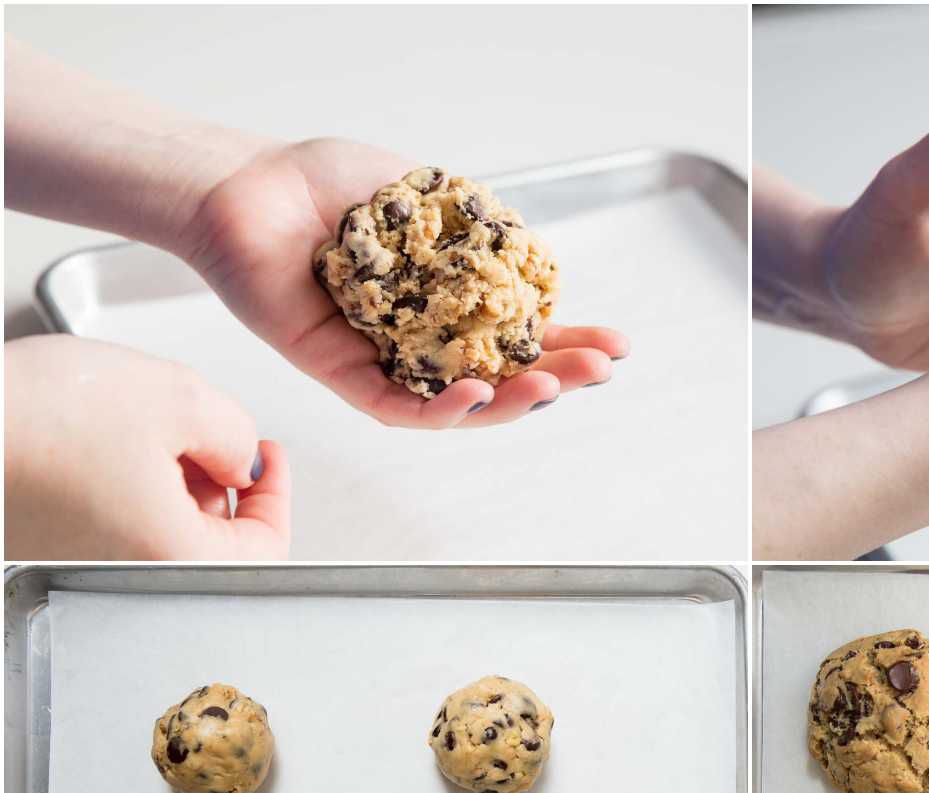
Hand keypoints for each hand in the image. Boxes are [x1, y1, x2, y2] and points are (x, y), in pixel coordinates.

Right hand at [4, 336, 290, 559]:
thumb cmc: (33, 412)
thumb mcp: (176, 398)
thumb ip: (236, 435)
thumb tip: (243, 460)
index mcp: (171, 556)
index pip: (264, 548)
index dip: (276, 495)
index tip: (269, 456)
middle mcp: (124, 579)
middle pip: (211, 545)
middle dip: (220, 485)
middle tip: (209, 436)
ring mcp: (80, 568)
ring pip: (160, 534)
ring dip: (172, 483)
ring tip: (146, 429)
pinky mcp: (46, 550)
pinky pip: (110, 529)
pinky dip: (125, 490)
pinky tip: (106, 445)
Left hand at [181, 138, 628, 428]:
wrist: (248, 186)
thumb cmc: (322, 182)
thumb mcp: (422, 190)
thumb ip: (474, 224)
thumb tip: (530, 252)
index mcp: (447, 298)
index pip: (519, 330)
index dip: (569, 339)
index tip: (615, 342)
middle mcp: (422, 337)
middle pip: (502, 374)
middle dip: (558, 375)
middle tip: (601, 371)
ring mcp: (386, 360)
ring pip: (459, 403)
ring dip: (512, 402)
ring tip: (552, 387)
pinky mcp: (343, 374)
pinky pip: (400, 406)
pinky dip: (442, 408)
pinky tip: (477, 393)